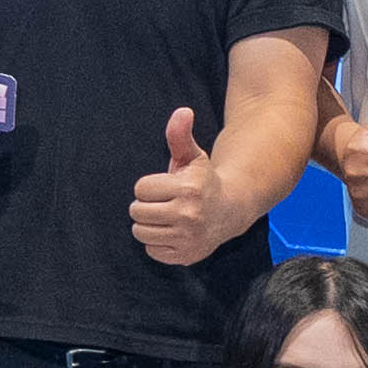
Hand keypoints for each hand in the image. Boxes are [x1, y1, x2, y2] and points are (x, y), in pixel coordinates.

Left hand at [128, 105, 234, 268]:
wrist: (231, 211)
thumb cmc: (204, 181)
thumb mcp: (193, 156)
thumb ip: (180, 135)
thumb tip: (182, 111)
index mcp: (187, 189)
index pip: (140, 189)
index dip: (149, 187)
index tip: (165, 186)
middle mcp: (188, 215)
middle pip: (137, 212)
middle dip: (147, 205)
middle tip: (163, 203)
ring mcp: (187, 238)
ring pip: (140, 233)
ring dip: (149, 224)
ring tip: (166, 217)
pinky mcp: (185, 256)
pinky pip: (152, 250)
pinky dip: (157, 242)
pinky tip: (173, 232)